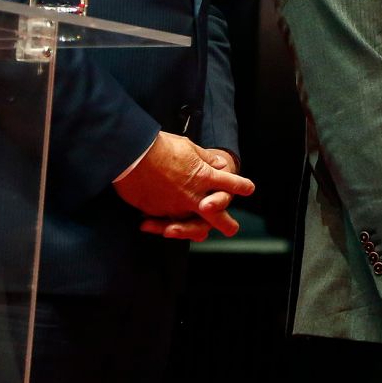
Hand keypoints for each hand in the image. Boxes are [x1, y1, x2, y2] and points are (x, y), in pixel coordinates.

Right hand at [115, 133, 253, 237]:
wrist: (133, 156)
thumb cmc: (162, 147)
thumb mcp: (189, 148)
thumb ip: (204, 159)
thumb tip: (218, 164)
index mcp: (204, 176)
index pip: (230, 183)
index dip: (240, 186)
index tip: (249, 189)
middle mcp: (193, 195)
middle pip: (216, 214)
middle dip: (225, 222)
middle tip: (232, 229)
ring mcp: (175, 206)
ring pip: (190, 224)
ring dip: (193, 230)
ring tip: (200, 235)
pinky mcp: (157, 212)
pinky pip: (167, 221)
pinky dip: (167, 223)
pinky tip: (168, 226)